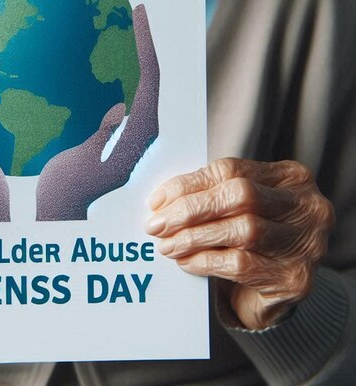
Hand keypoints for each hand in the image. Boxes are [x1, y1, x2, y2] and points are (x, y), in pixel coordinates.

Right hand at [36, 4, 159, 220]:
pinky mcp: (116, 132)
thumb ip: (102, 138)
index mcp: (136, 138)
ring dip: (135, 56)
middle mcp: (139, 131)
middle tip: (137, 11)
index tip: (139, 14)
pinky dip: (122, 71)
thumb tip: (121, 110)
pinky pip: (126, 93)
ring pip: (139, 84)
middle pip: (149, 78)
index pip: (148, 82)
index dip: (145, 45)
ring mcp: (129, 131)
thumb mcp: (81, 165)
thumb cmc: (66, 192)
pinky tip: (111, 58)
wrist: (59, 210)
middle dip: (144, 44)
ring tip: (129, 26)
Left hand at [147, 158, 334, 328]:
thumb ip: (212, 194)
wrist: (278, 292)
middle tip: (157, 224)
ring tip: (167, 245)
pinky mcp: (296, 278)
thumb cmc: (254, 240)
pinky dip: (206, 261)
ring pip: (242, 230)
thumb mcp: (238, 207)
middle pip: (239, 196)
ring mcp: (307, 242)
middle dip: (190, 209)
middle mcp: (306, 206)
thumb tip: (162, 200)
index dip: (188, 184)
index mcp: (290, 176)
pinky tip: (186, 262)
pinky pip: (242, 264)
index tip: (157, 200)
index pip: (230, 170)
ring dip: (194, 237)